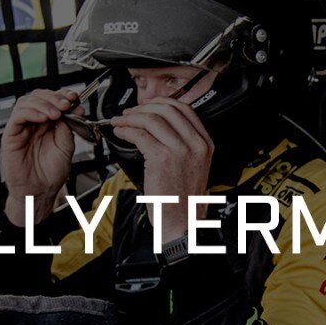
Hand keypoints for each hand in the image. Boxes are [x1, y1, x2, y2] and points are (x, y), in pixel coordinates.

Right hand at [0, 88, 80, 225]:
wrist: (39, 191)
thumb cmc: (51, 173)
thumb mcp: (66, 147)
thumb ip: (67, 128)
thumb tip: (73, 110)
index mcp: (48, 124)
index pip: (52, 101)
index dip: (63, 95)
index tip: (74, 98)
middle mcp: (34, 123)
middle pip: (39, 97)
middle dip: (54, 97)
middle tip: (67, 104)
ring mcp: (22, 127)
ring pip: (27, 102)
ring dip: (44, 103)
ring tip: (57, 113)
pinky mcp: (11, 134)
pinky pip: (18, 116)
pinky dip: (31, 112)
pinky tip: (44, 117)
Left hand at [109, 98, 213, 240]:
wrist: (182, 221)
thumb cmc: (182, 199)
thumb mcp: (193, 166)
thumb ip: (183, 144)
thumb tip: (158, 125)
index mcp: (205, 143)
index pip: (184, 109)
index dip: (162, 103)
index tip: (148, 105)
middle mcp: (196, 144)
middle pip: (167, 110)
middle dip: (143, 108)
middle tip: (129, 113)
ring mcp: (180, 150)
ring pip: (151, 120)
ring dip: (131, 118)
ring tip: (120, 122)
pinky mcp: (162, 158)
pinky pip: (140, 135)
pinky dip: (126, 130)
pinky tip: (120, 133)